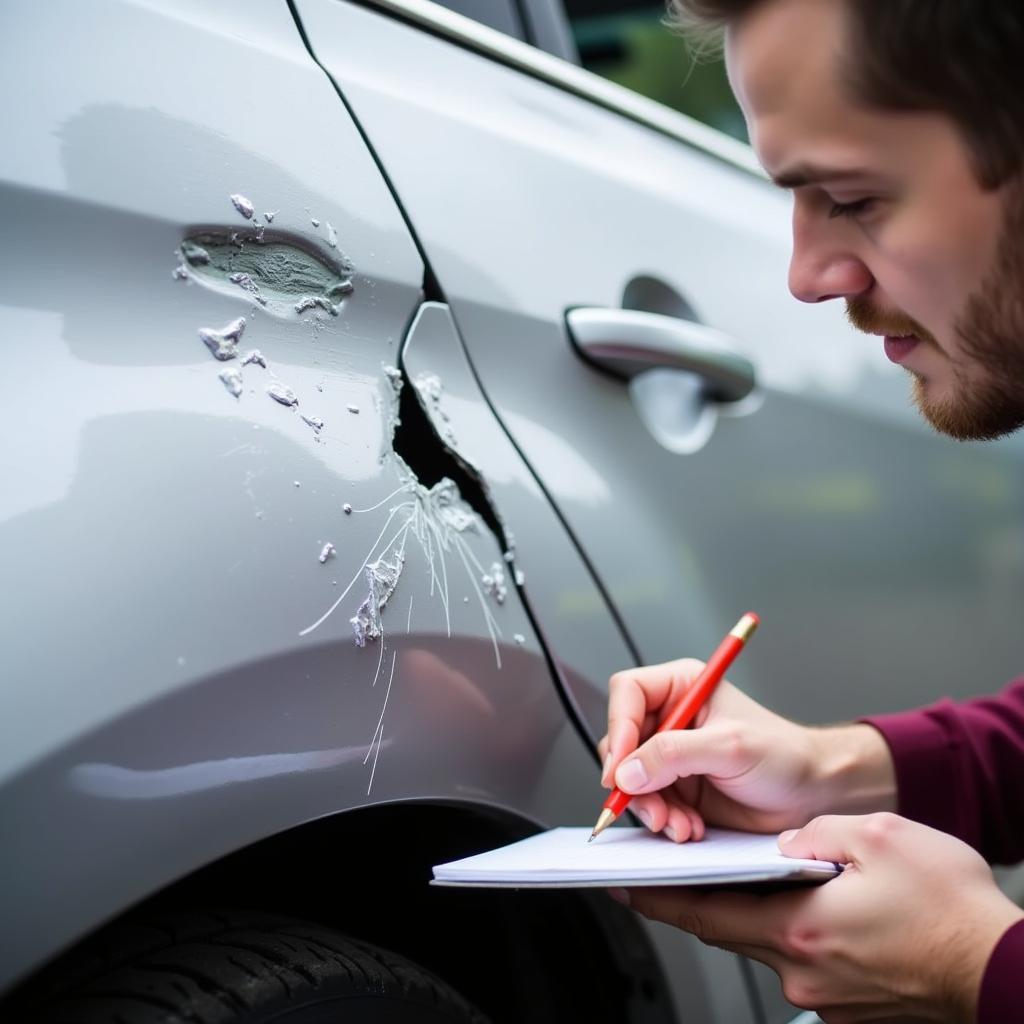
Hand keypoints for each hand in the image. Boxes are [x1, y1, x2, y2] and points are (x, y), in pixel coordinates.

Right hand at [598, 658, 894, 840]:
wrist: (812, 794)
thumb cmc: (785, 755)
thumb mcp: (729, 747)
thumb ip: (674, 754)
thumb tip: (626, 771)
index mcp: (682, 687)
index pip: (628, 693)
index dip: (619, 726)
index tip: (621, 763)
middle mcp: (672, 719)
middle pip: (622, 741)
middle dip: (631, 779)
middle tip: (647, 805)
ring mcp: (672, 756)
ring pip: (631, 779)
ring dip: (650, 807)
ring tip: (677, 824)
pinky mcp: (678, 789)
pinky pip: (651, 804)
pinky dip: (665, 821)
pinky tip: (689, 828)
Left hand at [616, 813, 1023, 1022]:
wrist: (1006, 969)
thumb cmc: (951, 909)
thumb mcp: (877, 839)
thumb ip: (813, 836)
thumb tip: (782, 846)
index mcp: (799, 928)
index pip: (703, 913)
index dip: (657, 896)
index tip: (621, 882)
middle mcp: (801, 970)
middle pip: (727, 930)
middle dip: (697, 899)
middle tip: (664, 872)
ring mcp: (822, 993)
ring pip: (764, 943)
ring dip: (752, 912)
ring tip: (750, 877)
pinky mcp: (845, 1001)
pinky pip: (798, 959)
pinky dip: (789, 930)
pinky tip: (807, 906)